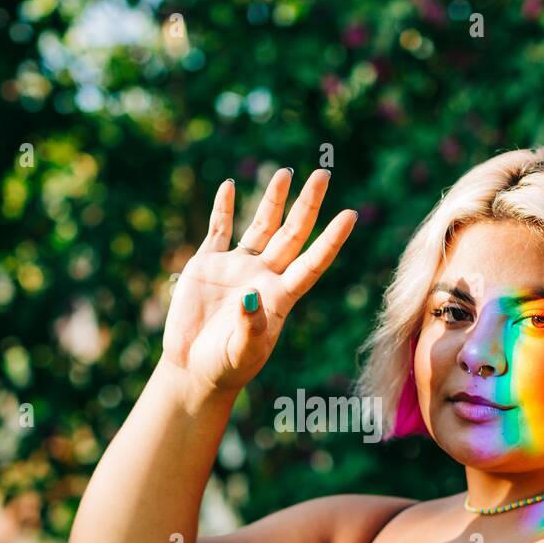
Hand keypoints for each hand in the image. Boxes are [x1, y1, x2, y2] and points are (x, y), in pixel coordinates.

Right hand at [161, 167, 356, 394]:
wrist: (193, 369)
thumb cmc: (225, 367)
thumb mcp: (241, 353)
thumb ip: (250, 327)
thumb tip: (252, 295)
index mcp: (280, 297)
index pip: (312, 262)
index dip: (331, 240)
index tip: (350, 215)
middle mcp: (264, 276)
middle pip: (292, 234)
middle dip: (307, 205)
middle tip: (323, 175)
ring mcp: (237, 267)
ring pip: (261, 225)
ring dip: (272, 200)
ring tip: (285, 173)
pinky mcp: (207, 265)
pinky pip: (218, 230)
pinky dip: (223, 208)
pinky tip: (230, 186)